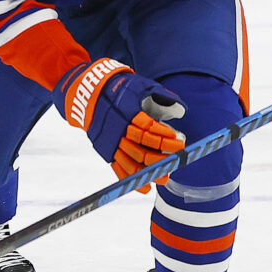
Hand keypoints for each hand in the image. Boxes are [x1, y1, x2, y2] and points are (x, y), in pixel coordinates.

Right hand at [54, 58, 185, 182]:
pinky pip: (118, 167)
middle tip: (177, 161)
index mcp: (127, 112)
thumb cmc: (120, 88)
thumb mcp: (141, 85)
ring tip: (164, 177)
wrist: (90, 92)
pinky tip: (145, 187)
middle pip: (141, 148)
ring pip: (131, 161)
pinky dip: (131, 178)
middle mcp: (118, 129)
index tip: (178, 140)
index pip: (148, 128)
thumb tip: (182, 110)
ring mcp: (111, 141)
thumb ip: (162, 95)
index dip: (164, 136)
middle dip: (160, 157)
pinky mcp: (106, 149)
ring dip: (148, 171)